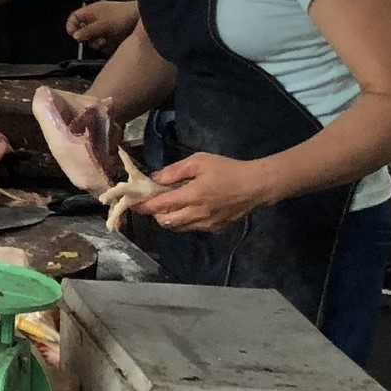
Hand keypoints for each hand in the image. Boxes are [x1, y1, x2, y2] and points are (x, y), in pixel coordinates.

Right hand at [66, 1, 139, 52]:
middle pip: (83, 30)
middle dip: (86, 38)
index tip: (74, 36)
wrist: (142, 18)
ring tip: (104, 43)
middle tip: (93, 41)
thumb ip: (87, 31)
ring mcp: (105, 26)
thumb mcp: (102, 25)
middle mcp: (96, 18)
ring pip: (93, 37)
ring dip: (96, 42)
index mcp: (91, 11)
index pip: (74, 18)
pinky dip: (105, 44)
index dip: (71, 26)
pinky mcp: (113, 33)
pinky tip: (111, 45)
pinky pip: (104, 41)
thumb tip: (74, 37)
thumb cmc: (121, 17)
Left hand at [141, 153, 274, 232]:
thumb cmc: (227, 169)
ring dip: (168, 219)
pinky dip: (184, 222)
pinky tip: (189, 209)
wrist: (256, 186)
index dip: (143, 205)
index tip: (133, 202)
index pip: (160, 206)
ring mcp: (207, 224)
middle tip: (153, 202)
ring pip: (178, 228)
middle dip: (154, 213)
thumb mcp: (199, 162)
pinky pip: (192, 229)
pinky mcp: (216, 229)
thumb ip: (174, 171)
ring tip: (170, 205)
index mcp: (192, 196)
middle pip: (165, 222)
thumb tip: (154, 179)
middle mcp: (197, 214)